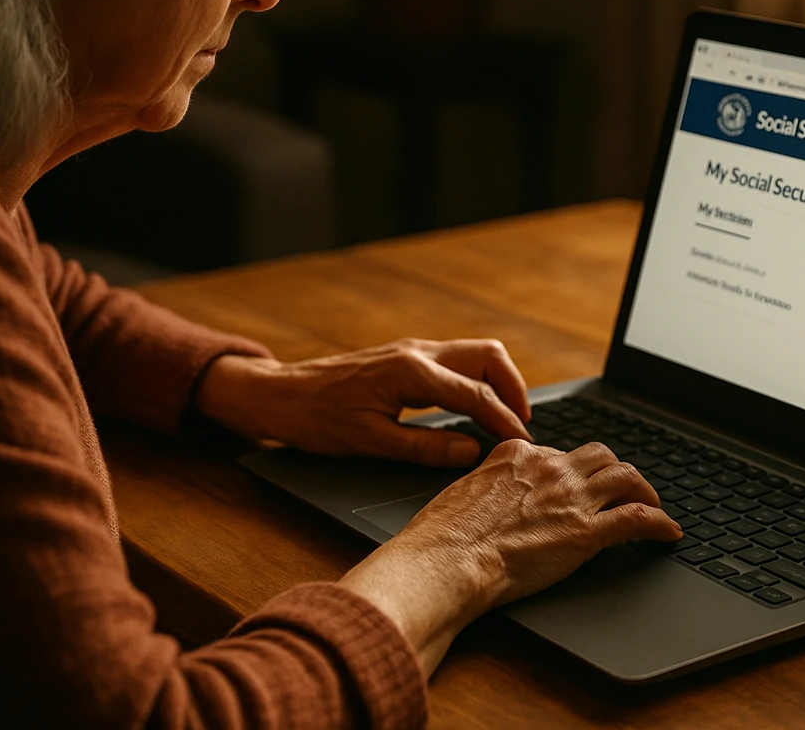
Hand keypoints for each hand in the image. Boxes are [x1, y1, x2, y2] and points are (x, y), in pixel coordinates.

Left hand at [195, 338, 532, 465]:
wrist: (279, 395)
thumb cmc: (316, 419)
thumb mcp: (369, 442)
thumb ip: (424, 447)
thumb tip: (470, 452)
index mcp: (411, 372)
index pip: (476, 395)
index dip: (506, 422)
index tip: (525, 446)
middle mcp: (417, 352)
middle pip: (488, 356)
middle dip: (514, 389)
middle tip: (522, 428)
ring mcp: (413, 351)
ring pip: (475, 355)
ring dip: (498, 383)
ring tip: (506, 421)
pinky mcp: (406, 358)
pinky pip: (456, 362)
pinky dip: (478, 382)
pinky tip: (475, 410)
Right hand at [337, 439, 681, 673]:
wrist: (446, 560)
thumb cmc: (443, 536)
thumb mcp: (463, 490)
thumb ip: (489, 483)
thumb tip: (493, 492)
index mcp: (517, 454)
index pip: (558, 452)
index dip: (573, 470)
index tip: (577, 483)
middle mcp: (549, 467)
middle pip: (600, 456)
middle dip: (615, 471)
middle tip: (622, 489)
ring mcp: (571, 498)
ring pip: (626, 477)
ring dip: (644, 491)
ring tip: (652, 505)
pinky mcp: (586, 531)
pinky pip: (637, 518)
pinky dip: (659, 524)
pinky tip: (668, 533)